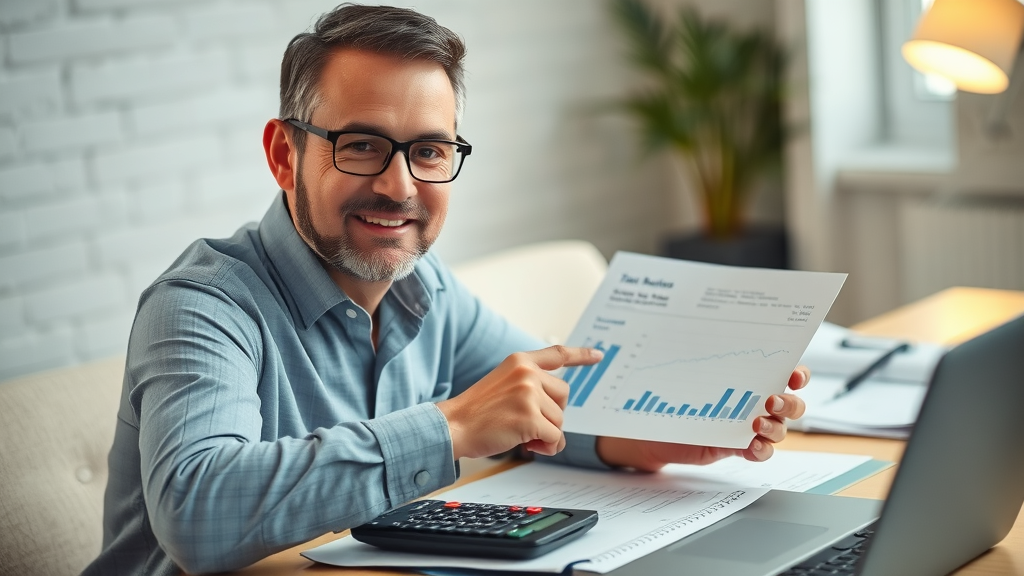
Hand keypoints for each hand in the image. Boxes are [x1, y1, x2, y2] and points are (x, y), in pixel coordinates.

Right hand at [436, 346, 602, 459]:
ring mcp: (529, 394)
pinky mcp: (530, 417)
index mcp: (520, 361)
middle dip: (552, 414)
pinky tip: (528, 446)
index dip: (581, 355)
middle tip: (530, 424)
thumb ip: (529, 386)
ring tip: (523, 436)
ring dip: (546, 433)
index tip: (599, 355)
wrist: (453, 426)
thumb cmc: (476, 412)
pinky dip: (546, 447)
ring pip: (560, 420)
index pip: (557, 354)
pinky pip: (555, 437)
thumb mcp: (502, 385)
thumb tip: (558, 411)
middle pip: (564, 396)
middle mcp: (527, 373)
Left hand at [596, 366, 810, 471]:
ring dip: (776, 427)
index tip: (795, 376)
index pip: (786, 372)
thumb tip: (691, 318)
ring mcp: (749, 424)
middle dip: (789, 402)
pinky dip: (762, 450)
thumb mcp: (685, 366)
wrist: (654, 424)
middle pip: (792, 403)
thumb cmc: (672, 389)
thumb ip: (698, 349)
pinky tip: (752, 446)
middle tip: (772, 400)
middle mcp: (756, 399)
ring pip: (781, 429)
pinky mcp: (737, 445)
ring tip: (757, 425)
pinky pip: (762, 451)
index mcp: (750, 374)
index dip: (799, 374)